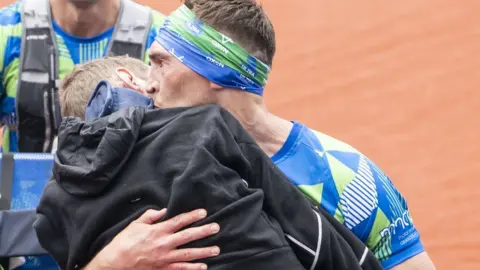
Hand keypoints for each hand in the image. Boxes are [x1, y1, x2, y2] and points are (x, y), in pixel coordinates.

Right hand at [84, 208, 220, 269]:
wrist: (115, 264)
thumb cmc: (123, 243)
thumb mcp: (135, 225)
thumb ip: (150, 216)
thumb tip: (163, 210)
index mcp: (158, 231)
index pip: (179, 221)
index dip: (192, 216)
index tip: (204, 213)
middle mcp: (164, 244)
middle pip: (188, 236)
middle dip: (204, 231)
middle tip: (216, 228)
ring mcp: (165, 258)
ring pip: (189, 254)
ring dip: (204, 252)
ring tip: (216, 249)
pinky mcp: (163, 269)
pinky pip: (181, 269)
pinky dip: (193, 268)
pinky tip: (203, 267)